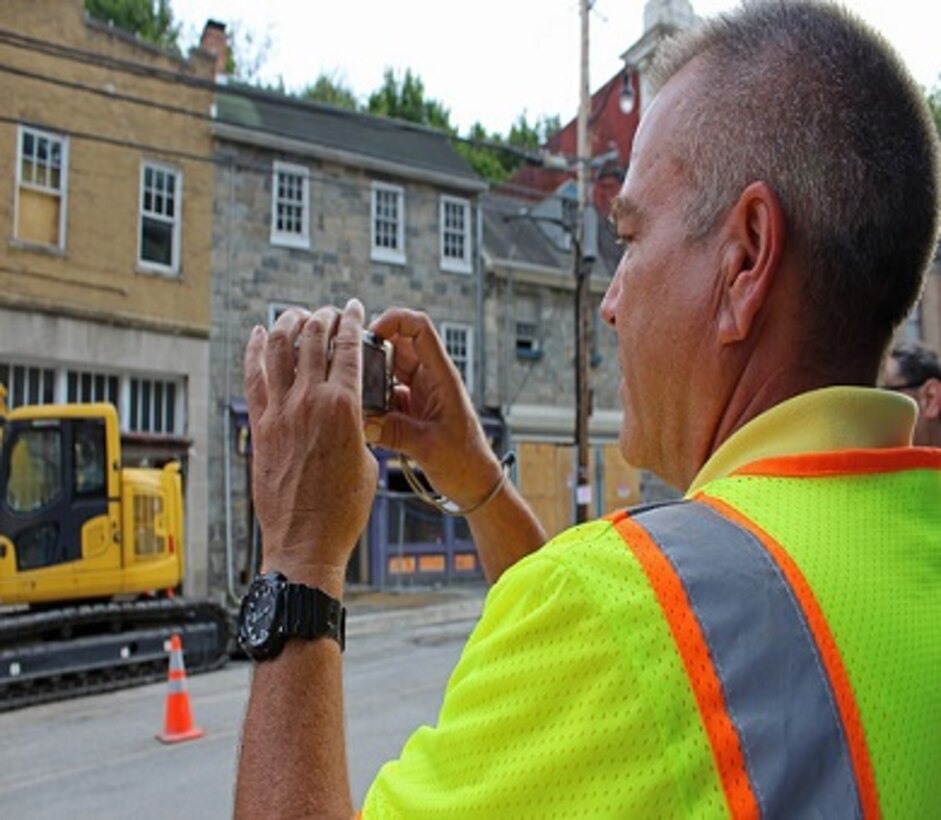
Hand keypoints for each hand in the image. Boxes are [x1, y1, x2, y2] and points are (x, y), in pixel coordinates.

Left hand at [243, 300, 377, 587]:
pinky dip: (254, 351)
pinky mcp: (259, 427)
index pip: (349, 348)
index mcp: (344, 407)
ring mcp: (279, 412)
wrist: (305, 542)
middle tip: (329, 312)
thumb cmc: (343, 509)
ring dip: (287, 323)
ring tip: (295, 313)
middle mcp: (308, 401)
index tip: (356, 309)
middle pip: (312, 339)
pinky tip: (257, 336)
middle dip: (323, 317)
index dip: (354, 322)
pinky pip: (253, 378)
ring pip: (277, 349)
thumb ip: (358, 426)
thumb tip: (350, 412)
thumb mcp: (366, 460)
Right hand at [365, 308, 501, 510]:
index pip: (420, 328)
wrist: (475, 484)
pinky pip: (387, 391)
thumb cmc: (465, 462)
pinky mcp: (412, 408)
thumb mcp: (429, 447)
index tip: (371, 333)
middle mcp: (431, 378)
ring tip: (350, 384)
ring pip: (390, 367)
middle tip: (349, 360)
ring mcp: (421, 392)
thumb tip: (363, 422)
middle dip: (372, 345)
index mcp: (442, 376)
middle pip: (399, 343)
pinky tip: (361, 410)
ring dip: (370, 372)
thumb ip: (395, 432)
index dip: (394, 320)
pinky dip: (373, 396)